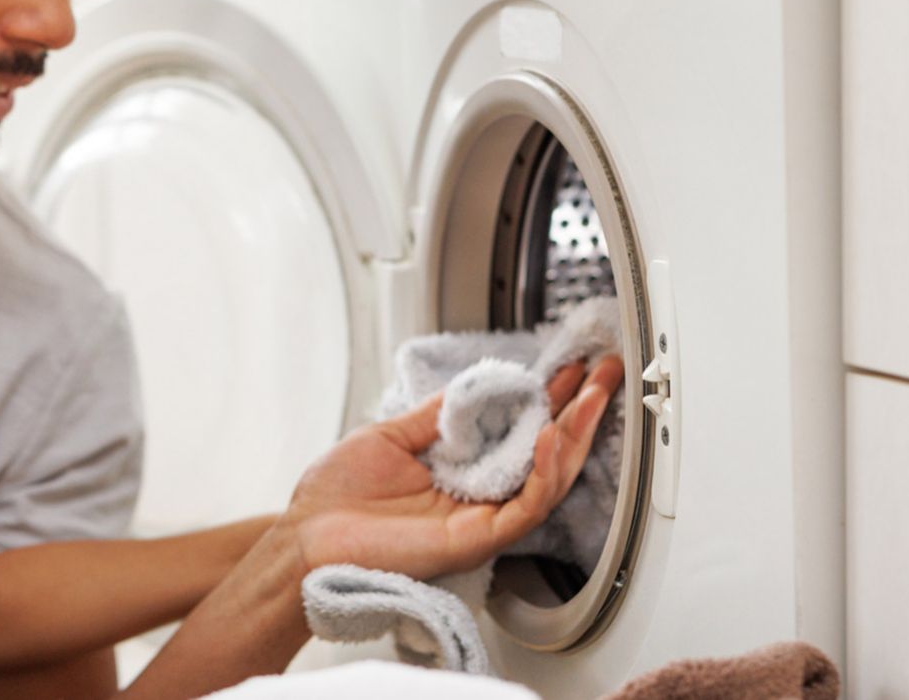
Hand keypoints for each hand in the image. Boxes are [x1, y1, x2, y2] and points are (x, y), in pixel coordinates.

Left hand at [278, 354, 622, 583]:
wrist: (303, 539)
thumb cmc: (334, 499)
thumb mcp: (389, 437)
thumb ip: (436, 416)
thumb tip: (475, 386)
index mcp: (459, 473)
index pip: (517, 433)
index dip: (548, 399)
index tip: (571, 367)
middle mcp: (476, 499)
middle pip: (543, 456)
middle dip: (579, 413)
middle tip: (605, 374)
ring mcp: (478, 521)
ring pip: (545, 481)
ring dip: (572, 436)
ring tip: (589, 399)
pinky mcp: (474, 541)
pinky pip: (523, 507)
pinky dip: (543, 473)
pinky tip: (551, 437)